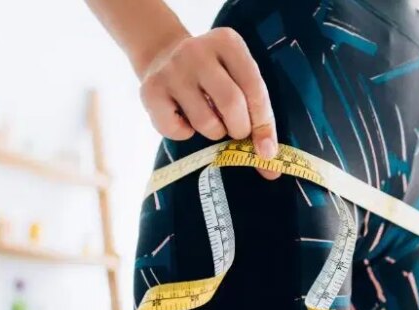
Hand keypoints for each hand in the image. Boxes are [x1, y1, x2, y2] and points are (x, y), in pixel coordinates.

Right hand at [139, 27, 279, 179]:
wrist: (163, 54)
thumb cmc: (212, 74)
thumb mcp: (237, 76)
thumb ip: (256, 110)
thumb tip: (268, 157)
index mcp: (227, 43)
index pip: (254, 88)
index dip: (264, 124)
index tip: (267, 151)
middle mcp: (197, 52)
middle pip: (231, 104)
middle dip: (239, 129)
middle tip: (237, 131)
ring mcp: (171, 70)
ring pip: (205, 122)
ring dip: (214, 132)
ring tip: (210, 119)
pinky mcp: (150, 91)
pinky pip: (176, 131)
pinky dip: (185, 134)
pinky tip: (184, 118)